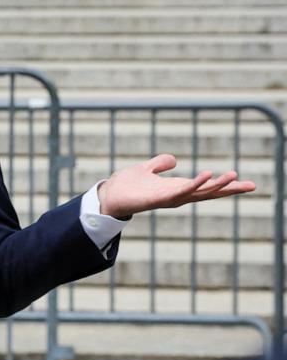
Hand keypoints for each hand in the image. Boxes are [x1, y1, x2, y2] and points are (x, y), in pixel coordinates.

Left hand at [97, 154, 255, 219]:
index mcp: (177, 189)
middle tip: (251, 184)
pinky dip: (193, 184)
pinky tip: (206, 175)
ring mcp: (168, 198)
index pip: (206, 187)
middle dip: (229, 189)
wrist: (108, 195)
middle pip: (208, 193)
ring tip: (233, 175)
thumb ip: (159, 164)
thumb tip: (173, 160)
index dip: (225, 186)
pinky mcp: (157, 199)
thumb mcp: (146, 170)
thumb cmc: (126, 186)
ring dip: (216, 185)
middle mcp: (176, 196)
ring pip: (198, 192)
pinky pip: (179, 192)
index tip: (247, 184)